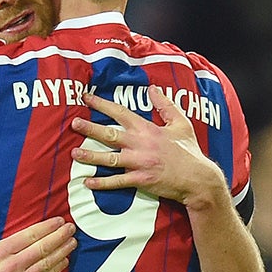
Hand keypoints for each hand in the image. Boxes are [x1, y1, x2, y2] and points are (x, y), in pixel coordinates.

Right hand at [0, 205, 75, 271]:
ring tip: (72, 243)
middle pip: (43, 248)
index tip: (59, 221)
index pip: (30, 235)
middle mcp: (12, 265)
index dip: (47, 227)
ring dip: (62, 252)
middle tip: (72, 229)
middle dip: (60, 237)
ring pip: (46, 264)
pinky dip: (55, 271)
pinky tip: (63, 263)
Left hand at [72, 88, 223, 206]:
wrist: (198, 178)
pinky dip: (102, 182)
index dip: (101, 104)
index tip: (86, 98)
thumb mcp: (180, 123)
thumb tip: (153, 89)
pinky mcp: (140, 180)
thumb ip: (165, 105)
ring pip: (109, 158)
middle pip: (109, 134)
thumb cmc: (189, 151)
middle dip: (89, 128)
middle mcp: (140, 144)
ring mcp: (139, 163)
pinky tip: (88, 182)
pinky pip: (117, 181)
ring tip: (74, 153)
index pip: (120, 112)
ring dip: (90, 156)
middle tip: (74, 124)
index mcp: (147, 128)